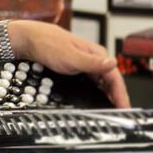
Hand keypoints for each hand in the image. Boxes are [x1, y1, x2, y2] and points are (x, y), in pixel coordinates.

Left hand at [12, 20, 129, 107]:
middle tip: (119, 114)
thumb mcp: (71, 57)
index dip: (121, 94)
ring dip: (106, 95)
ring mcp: (83, 63)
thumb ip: (92, 63)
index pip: (115, 78)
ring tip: (109, 110)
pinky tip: (93, 99)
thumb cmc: (47, 44)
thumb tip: (112, 64)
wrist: (27, 39)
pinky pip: (89, 82)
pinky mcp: (74, 67)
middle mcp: (93, 58)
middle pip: (109, 81)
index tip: (125, 109)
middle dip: (116, 97)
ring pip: (100, 82)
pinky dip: (94, 91)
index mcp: (97, 54)